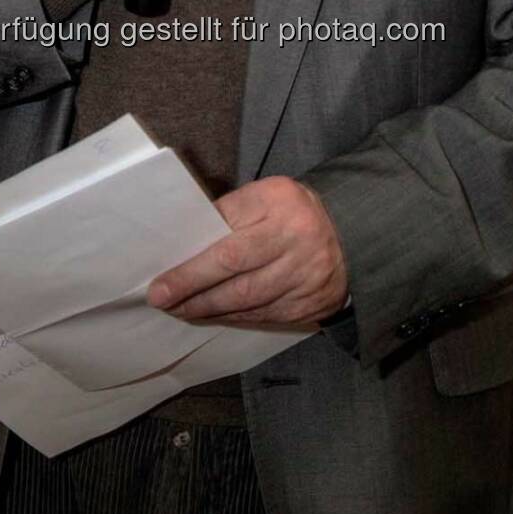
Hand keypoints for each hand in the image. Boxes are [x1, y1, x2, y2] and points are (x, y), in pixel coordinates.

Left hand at [147, 176, 348, 327]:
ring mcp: (305, 281)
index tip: (162, 281)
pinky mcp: (308, 306)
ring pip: (247, 304)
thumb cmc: (293, 211)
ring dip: (208, 309)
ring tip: (179, 308)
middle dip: (193, 292)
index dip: (192, 268)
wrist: (352, 235)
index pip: (229, 244)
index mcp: (280, 208)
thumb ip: (230, 214)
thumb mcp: (265, 196)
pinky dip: (232, 317)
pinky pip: (262, 317)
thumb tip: (187, 242)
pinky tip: (210, 314)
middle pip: (236, 278)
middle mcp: (296, 246)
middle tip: (161, 300)